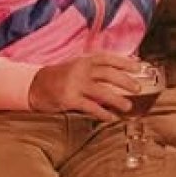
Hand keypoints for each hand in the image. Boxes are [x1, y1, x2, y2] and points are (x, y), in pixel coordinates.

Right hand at [27, 53, 146, 120]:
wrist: (36, 85)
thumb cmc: (63, 76)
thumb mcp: (79, 65)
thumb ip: (98, 66)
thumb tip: (127, 65)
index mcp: (84, 61)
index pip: (108, 58)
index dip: (124, 62)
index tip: (139, 67)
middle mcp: (80, 71)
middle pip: (107, 74)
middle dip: (125, 81)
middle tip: (138, 89)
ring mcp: (74, 85)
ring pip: (101, 91)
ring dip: (117, 100)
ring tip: (128, 107)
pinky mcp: (69, 99)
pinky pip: (90, 107)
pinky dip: (103, 113)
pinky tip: (111, 118)